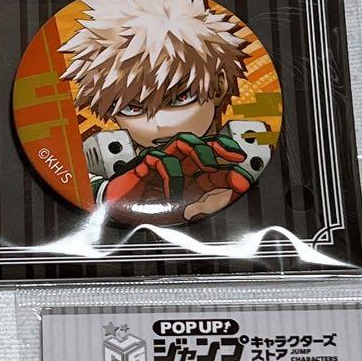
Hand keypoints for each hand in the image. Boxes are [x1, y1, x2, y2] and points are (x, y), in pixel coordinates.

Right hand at [102, 133, 251, 219]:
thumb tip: (236, 186)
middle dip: (221, 148)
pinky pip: (162, 161)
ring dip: (201, 154)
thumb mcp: (185, 212)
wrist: (116, 216)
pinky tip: (173, 195)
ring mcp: (159, 162)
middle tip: (236, 156)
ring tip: (210, 169)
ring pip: (184, 144)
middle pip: (202, 145)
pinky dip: (172, 179)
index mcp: (187, 176)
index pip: (212, 161)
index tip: (245, 165)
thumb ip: (210, 201)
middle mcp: (175, 166)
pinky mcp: (144, 164)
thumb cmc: (146, 214)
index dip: (229, 159)